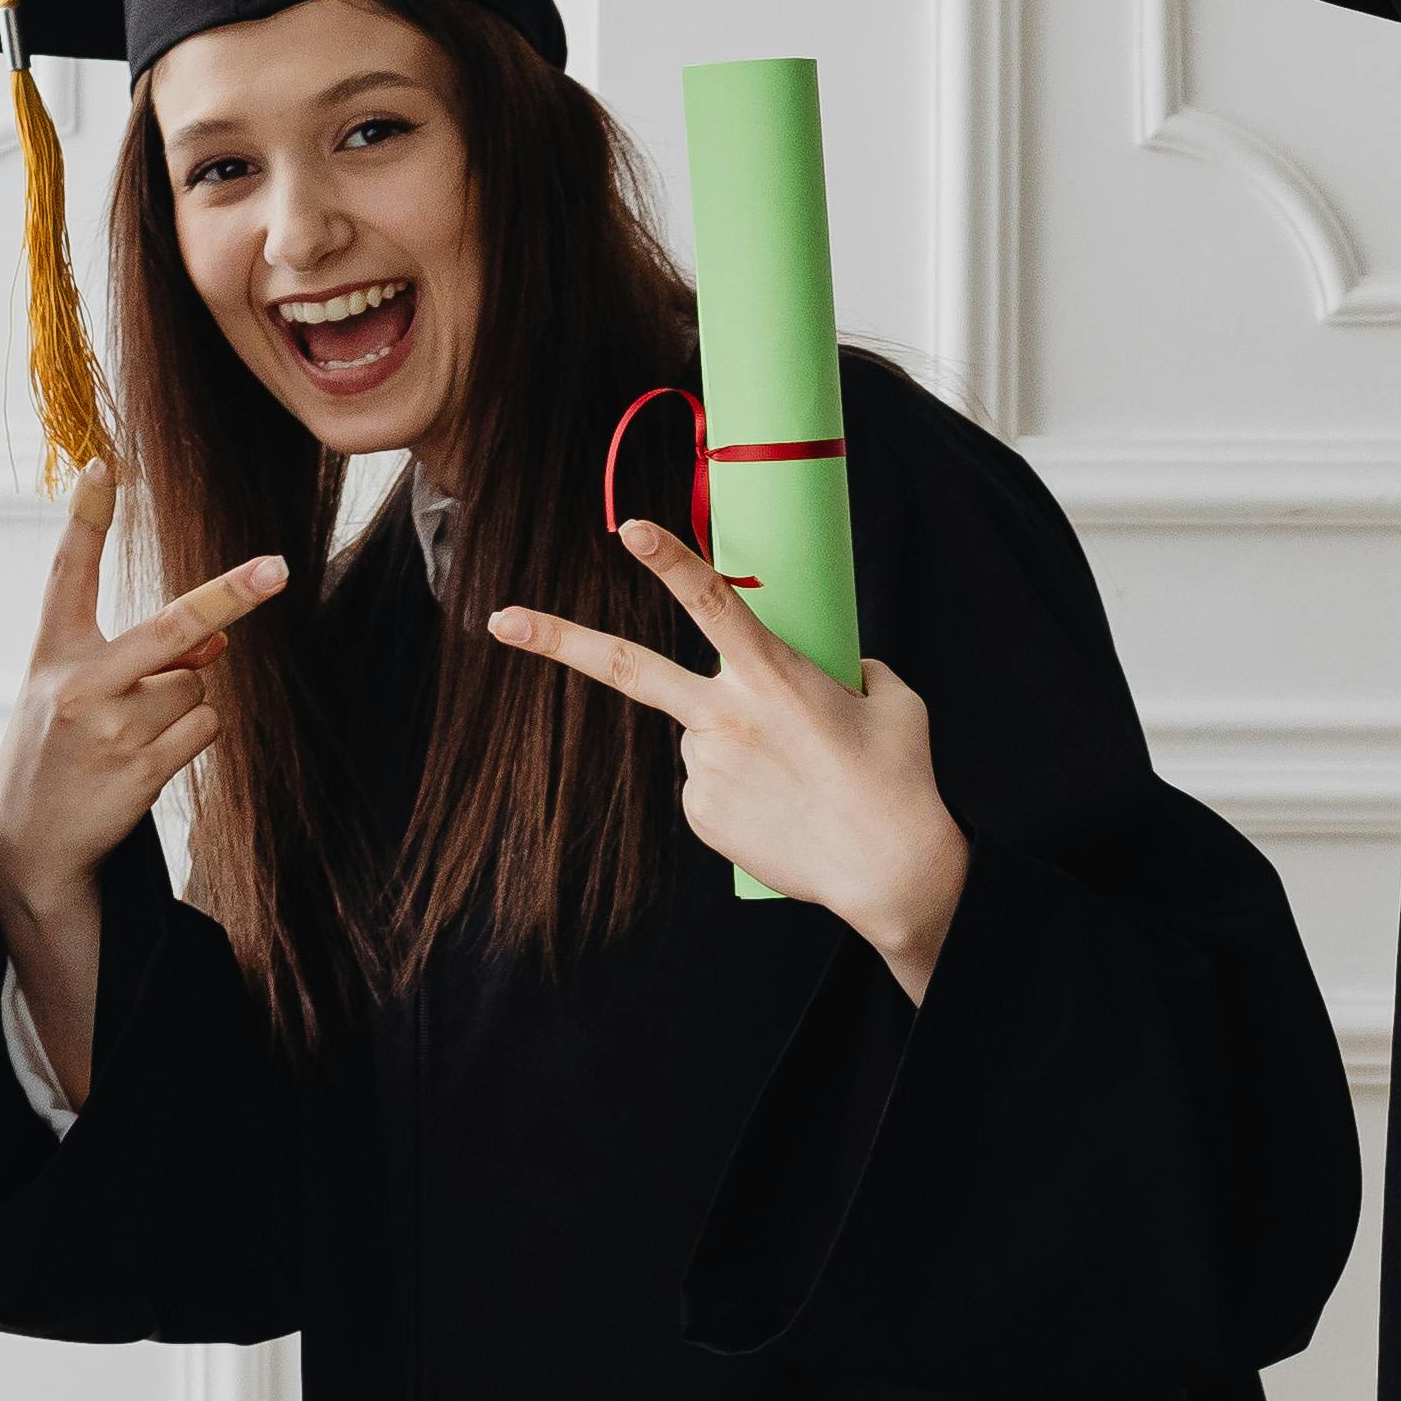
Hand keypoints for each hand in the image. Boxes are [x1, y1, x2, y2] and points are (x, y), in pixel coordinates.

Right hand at [0, 465, 283, 946]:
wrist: (29, 841)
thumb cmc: (60, 746)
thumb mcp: (79, 692)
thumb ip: (141, 658)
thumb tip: (217, 647)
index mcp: (52, 654)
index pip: (68, 574)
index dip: (87, 518)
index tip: (103, 466)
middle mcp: (79, 685)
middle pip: (173, 626)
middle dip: (230, 596)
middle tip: (278, 569)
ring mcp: (110, 730)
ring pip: (196, 685)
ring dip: (184, 700)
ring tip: (133, 733)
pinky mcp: (140, 771)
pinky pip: (204, 727)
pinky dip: (193, 734)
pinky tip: (149, 758)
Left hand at [492, 518, 970, 995]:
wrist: (890, 872)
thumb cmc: (899, 780)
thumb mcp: (892, 700)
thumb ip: (854, 668)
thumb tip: (838, 666)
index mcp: (773, 676)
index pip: (713, 602)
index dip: (671, 560)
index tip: (629, 528)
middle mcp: (725, 717)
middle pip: (629, 669)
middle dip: (558, 640)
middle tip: (501, 619)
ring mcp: (705, 768)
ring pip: (703, 732)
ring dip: (739, 742)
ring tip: (800, 780)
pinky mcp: (701, 813)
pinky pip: (709, 783)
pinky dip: (740, 788)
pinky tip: (783, 809)